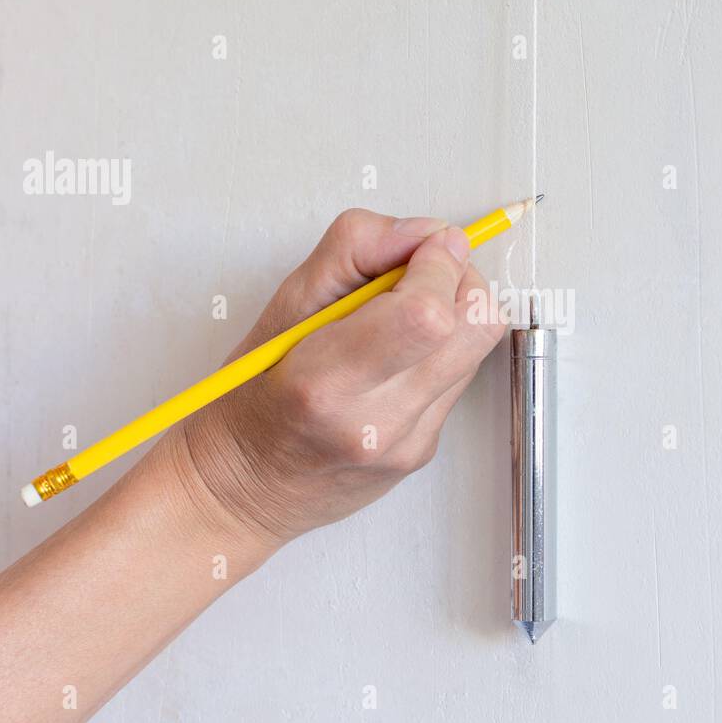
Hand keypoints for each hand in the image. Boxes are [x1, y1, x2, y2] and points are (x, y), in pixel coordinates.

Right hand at [162, 209, 505, 552]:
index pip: (428, 313)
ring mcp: (409, 443)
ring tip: (399, 316)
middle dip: (460, 279)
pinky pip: (460, 377)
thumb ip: (354, 250)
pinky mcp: (425, 450)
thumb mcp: (281, 305)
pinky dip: (440, 350)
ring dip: (454, 312)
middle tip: (418, 275)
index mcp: (328, 384)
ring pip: (479, 346)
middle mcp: (378, 423)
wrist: (242, 489)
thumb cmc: (248, 397)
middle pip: (478, 326)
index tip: (421, 248)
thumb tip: (425, 232)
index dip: (438, 264)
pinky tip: (394, 358)